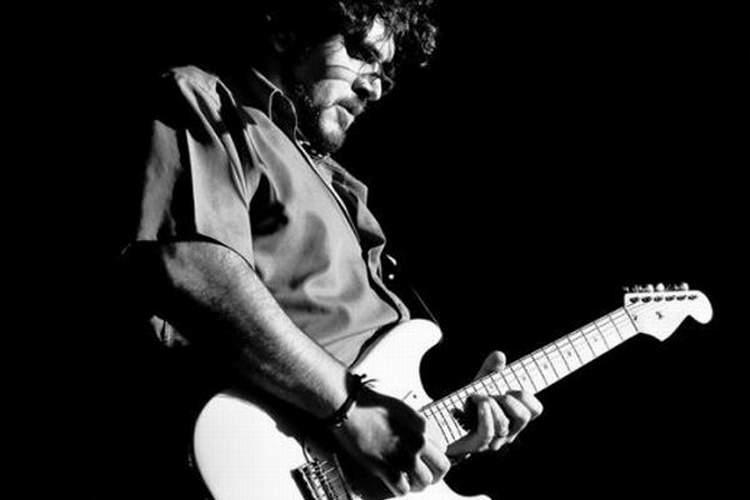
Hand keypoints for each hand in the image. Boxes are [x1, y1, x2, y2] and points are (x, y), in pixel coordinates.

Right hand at [333, 388, 450, 495]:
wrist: (350, 407)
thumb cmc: (371, 405)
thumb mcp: (403, 409)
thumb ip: (416, 426)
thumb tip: (422, 439)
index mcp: (423, 426)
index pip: (443, 449)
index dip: (434, 456)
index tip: (427, 459)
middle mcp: (418, 442)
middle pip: (441, 467)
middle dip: (435, 474)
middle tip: (427, 476)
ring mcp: (403, 456)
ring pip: (424, 481)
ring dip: (418, 484)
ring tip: (411, 482)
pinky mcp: (385, 468)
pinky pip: (403, 489)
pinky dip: (401, 489)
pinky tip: (396, 485)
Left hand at [447, 351, 542, 456]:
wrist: (446, 423)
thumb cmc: (469, 404)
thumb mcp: (481, 383)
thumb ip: (491, 369)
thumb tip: (499, 355)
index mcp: (515, 416)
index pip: (535, 409)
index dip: (527, 396)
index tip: (509, 387)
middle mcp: (509, 430)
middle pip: (524, 417)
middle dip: (511, 400)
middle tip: (496, 393)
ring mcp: (494, 440)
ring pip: (503, 424)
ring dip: (490, 404)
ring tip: (477, 396)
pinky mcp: (478, 444)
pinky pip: (487, 433)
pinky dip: (485, 415)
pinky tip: (479, 403)